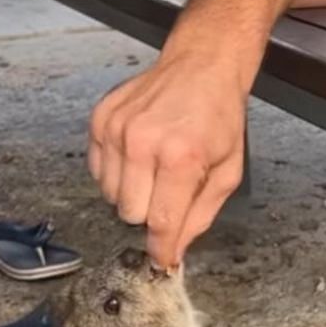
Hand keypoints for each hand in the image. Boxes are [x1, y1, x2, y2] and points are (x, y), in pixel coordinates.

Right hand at [87, 50, 247, 269]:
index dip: (161, 249)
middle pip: (130, 213)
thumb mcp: (228, 171)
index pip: (161, 222)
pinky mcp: (101, 119)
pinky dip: (116, 171)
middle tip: (168, 192)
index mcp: (181, 157)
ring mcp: (118, 129)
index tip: (161, 260)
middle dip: (150, 212)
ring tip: (154, 168)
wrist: (202, 66)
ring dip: (131, 192)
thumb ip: (200, 215)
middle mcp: (144, 143)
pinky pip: (97, 170)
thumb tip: (174, 250)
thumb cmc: (218, 116)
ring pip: (110, 194)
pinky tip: (137, 155)